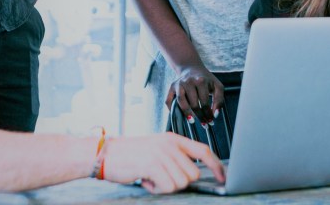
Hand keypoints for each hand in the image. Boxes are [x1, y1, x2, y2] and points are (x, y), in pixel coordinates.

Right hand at [101, 133, 224, 193]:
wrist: (106, 153)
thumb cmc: (131, 154)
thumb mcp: (157, 149)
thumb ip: (175, 157)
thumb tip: (192, 174)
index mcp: (173, 139)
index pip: (203, 150)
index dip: (216, 165)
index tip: (223, 177)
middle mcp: (169, 144)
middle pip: (193, 174)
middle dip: (180, 182)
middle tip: (162, 177)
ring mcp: (161, 154)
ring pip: (181, 183)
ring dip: (166, 186)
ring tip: (152, 178)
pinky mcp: (151, 165)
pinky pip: (167, 187)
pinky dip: (157, 189)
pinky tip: (146, 180)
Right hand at [165, 67, 223, 124]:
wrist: (191, 68)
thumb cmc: (206, 79)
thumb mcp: (217, 86)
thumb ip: (219, 100)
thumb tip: (215, 114)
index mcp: (201, 81)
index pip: (205, 102)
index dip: (208, 113)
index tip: (211, 121)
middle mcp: (188, 81)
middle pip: (193, 104)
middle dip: (199, 116)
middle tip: (204, 124)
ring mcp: (178, 84)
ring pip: (181, 102)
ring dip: (187, 114)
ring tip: (192, 121)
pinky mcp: (171, 87)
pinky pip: (168, 100)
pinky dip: (172, 109)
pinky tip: (179, 115)